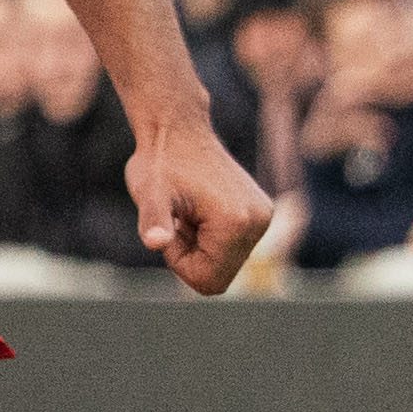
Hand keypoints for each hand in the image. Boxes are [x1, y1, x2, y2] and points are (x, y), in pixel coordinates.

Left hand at [130, 113, 275, 296]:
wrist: (178, 130)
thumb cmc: (160, 162)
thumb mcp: (150, 194)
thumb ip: (153, 220)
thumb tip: (154, 242)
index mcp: (238, 223)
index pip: (208, 281)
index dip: (178, 262)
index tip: (170, 227)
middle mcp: (259, 222)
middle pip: (220, 276)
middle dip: (191, 256)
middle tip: (177, 220)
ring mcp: (263, 218)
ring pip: (226, 263)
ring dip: (199, 247)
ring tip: (187, 213)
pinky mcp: (259, 214)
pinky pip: (232, 248)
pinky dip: (210, 238)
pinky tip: (198, 211)